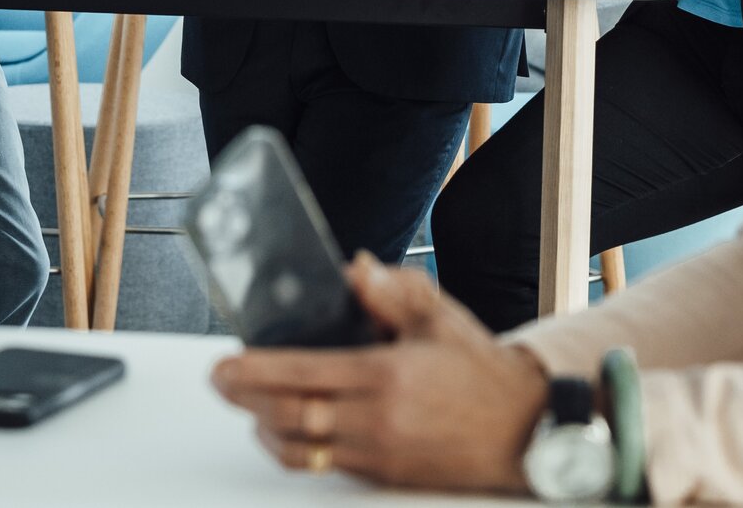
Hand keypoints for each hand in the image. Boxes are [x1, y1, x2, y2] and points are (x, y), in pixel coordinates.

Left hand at [211, 253, 549, 489]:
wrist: (521, 428)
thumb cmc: (482, 372)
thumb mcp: (441, 318)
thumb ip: (394, 292)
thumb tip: (356, 268)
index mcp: (385, 374)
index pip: (303, 372)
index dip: (256, 371)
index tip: (227, 363)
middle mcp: (376, 418)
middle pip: (290, 415)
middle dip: (245, 399)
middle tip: (220, 383)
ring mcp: (377, 452)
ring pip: (301, 449)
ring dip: (264, 430)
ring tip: (247, 409)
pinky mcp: (384, 475)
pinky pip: (325, 465)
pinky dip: (296, 450)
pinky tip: (287, 433)